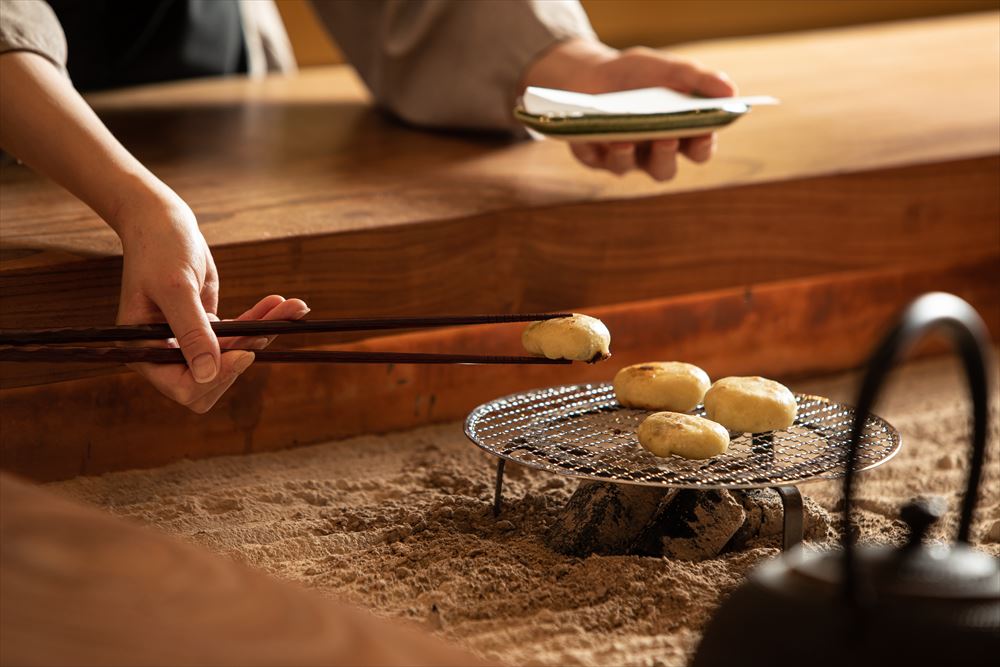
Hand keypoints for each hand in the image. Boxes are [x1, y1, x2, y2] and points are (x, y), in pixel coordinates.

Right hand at [114, 195, 308, 412]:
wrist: (163, 222)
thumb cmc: (158, 248)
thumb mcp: (176, 289)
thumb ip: (191, 331)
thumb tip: (207, 374)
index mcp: (142, 350)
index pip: (182, 386)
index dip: (215, 377)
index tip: (244, 353)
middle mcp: (164, 352)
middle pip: (212, 378)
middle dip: (244, 355)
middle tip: (270, 328)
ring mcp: (188, 341)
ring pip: (233, 355)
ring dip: (263, 333)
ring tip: (293, 308)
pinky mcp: (208, 327)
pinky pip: (239, 334)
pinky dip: (261, 321)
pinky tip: (282, 304)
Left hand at [522, 39, 736, 180]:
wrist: (593, 73)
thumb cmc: (637, 75)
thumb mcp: (668, 69)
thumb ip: (698, 80)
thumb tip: (731, 91)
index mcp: (679, 135)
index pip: (698, 151)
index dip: (703, 147)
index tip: (704, 133)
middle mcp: (651, 154)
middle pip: (664, 170)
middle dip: (666, 156)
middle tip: (666, 137)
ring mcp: (622, 158)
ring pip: (627, 168)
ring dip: (627, 155)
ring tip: (625, 137)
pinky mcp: (592, 156)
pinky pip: (593, 157)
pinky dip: (592, 145)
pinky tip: (592, 133)